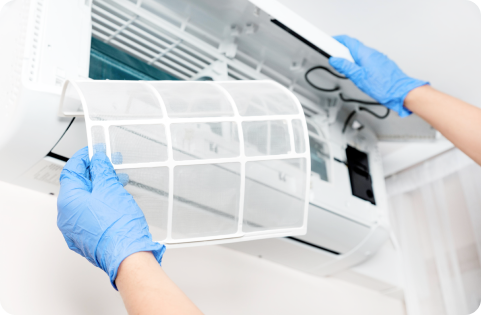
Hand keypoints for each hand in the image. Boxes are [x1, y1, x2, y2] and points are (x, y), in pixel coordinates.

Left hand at [57, 146, 164, 289]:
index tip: (94, 152)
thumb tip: (97, 161)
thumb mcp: (110, 188)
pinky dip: (101, 203)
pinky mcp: (87, 239)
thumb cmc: (118, 227)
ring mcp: (76, 230)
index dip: (83, 158)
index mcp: (68, 202)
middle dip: (95, 173)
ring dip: (100, 188)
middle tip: (109, 164)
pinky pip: (91, 215)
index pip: (71, 171)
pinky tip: (115, 200)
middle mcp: (67, 217)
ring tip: (117, 182)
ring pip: (86, 202)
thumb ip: (102, 171)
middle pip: (78, 187)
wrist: (128, 255)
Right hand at [329, 35, 427, 116]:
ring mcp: (377, 59)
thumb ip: (345, 67)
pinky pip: (366, 61)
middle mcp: (372, 53)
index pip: (348, 40)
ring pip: (359, 55)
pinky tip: (358, 74)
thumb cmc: (384, 86)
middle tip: (335, 61)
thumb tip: (335, 60)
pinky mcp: (380, 65)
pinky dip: (358, 65)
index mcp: (365, 53)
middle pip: (353, 48)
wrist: (400, 92)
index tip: (329, 43)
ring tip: (347, 71)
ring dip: (350, 60)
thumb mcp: (359, 77)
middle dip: (342, 53)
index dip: (337, 40)